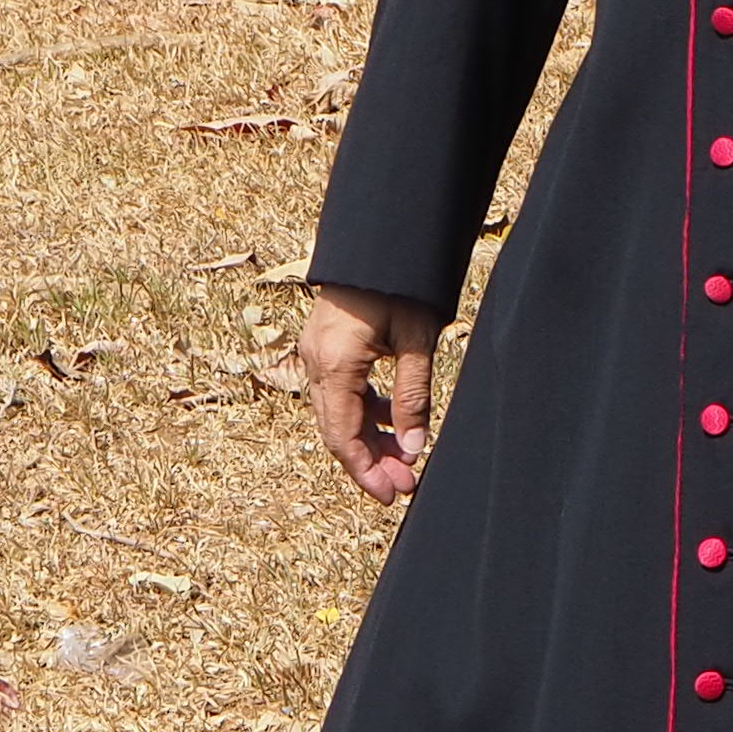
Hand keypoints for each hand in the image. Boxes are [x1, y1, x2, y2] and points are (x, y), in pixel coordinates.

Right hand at [302, 285, 441, 504]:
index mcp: (335, 363)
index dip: (366, 472)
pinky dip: (363, 411)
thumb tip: (412, 450)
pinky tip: (392, 419)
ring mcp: (316, 352)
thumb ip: (413, 397)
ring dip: (368, 438)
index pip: (342, 436)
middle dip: (370, 462)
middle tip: (405, 484)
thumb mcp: (416, 339)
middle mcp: (315, 361)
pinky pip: (339, 391)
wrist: (380, 237)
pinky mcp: (324, 344)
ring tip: (403, 458)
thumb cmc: (401, 282)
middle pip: (337, 430)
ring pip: (337, 412)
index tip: (393, 494)